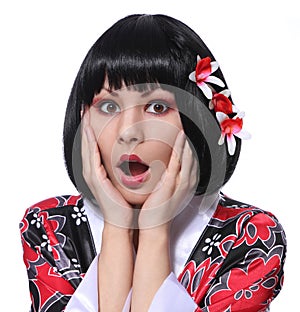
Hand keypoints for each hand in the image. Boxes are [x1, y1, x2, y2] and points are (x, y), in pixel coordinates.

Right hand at [81, 107, 133, 227]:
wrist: (121, 218)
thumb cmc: (122, 200)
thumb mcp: (122, 179)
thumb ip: (122, 167)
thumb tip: (131, 156)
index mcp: (97, 170)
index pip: (92, 145)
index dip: (91, 130)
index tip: (91, 115)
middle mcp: (91, 171)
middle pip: (86, 143)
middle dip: (85, 126)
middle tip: (84, 109)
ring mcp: (92, 175)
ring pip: (87, 148)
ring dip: (85, 132)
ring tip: (85, 116)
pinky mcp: (96, 179)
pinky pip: (92, 157)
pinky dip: (90, 144)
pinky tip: (89, 133)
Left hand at [138, 130, 197, 228]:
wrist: (154, 224)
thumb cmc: (159, 207)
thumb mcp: (166, 188)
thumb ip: (167, 175)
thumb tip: (163, 164)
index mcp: (187, 181)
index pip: (192, 158)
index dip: (192, 144)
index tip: (190, 130)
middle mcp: (188, 180)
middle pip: (193, 155)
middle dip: (192, 139)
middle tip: (192, 122)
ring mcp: (182, 182)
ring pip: (188, 156)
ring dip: (188, 140)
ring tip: (188, 126)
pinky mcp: (173, 184)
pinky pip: (178, 162)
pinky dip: (180, 148)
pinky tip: (180, 137)